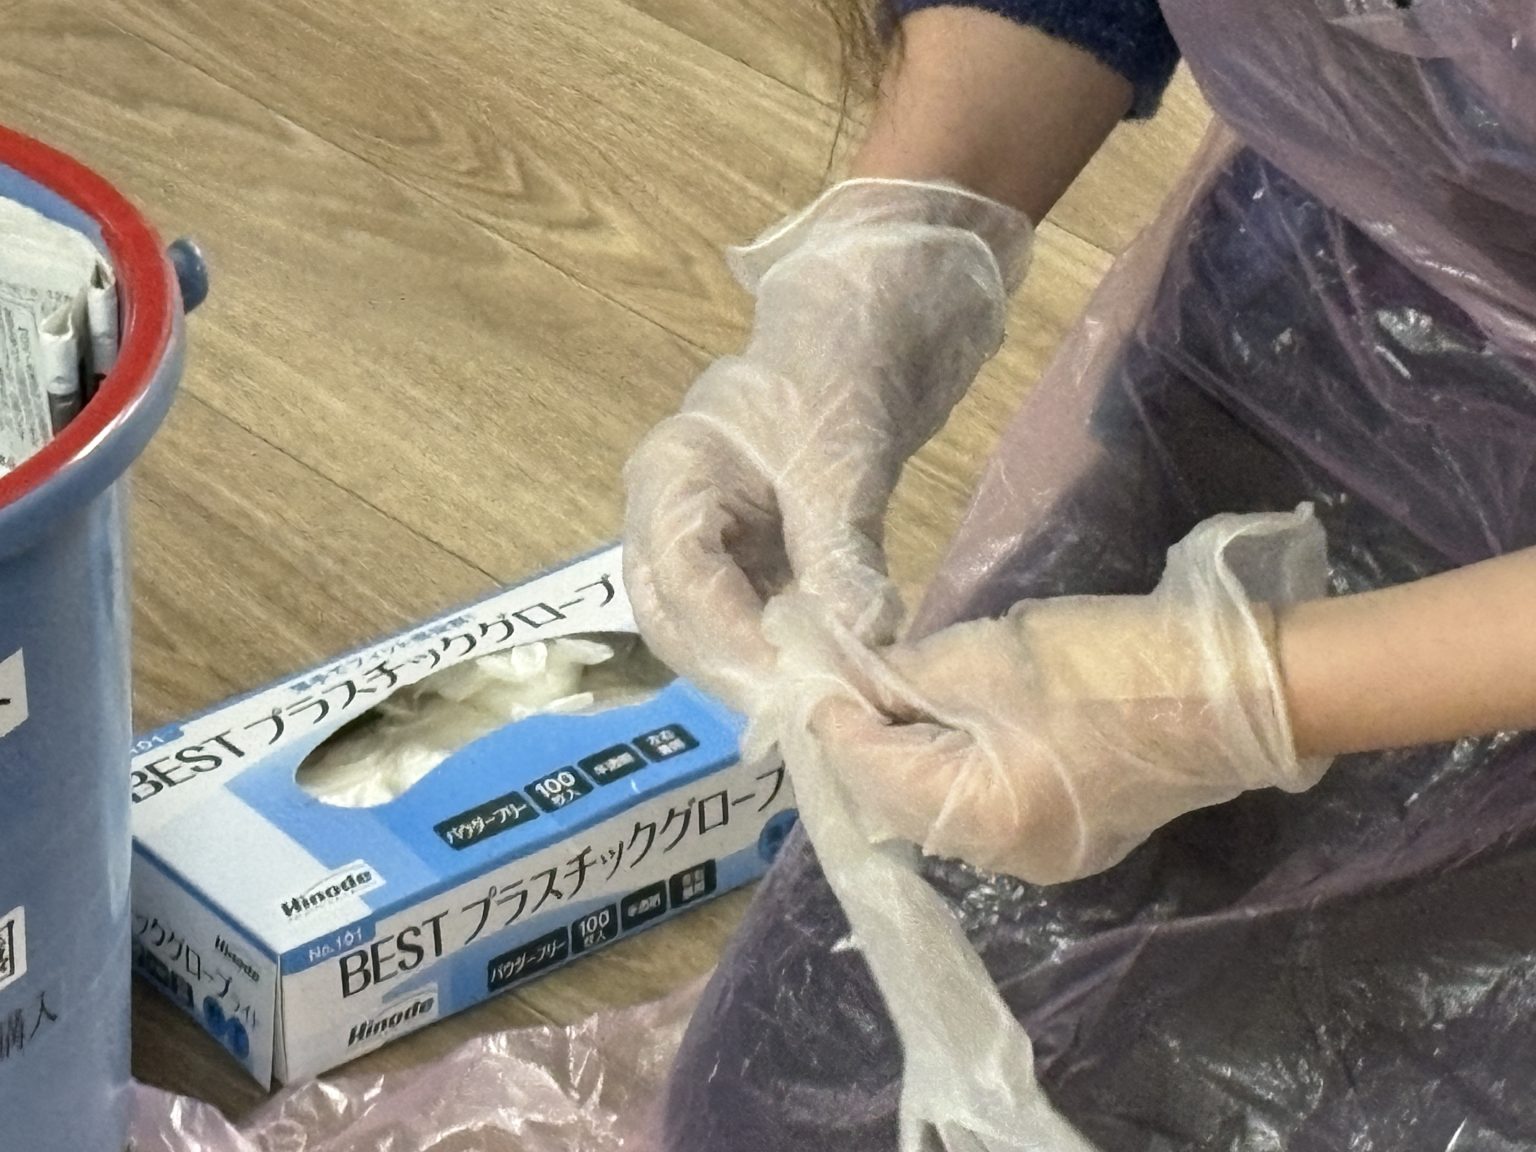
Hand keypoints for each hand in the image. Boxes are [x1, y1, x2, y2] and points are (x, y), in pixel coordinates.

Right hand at [623, 179, 1031, 710]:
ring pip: (706, 626)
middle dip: (730, 668)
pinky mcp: (744, 554)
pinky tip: (823, 675)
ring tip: (815, 704)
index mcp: (672, 474)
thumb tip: (859, 640)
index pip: (679, 575)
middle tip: (798, 713)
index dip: (725, 636)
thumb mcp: (841, 457)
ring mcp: (704, 537)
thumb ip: (840, 551)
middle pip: (674, 615)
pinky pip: (748, 616)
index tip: (785, 683)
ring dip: (754, 668)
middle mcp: (669, 513)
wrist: (871, 323)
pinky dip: (780, 649)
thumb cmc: (840, 366)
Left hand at [815, 508, 1333, 884]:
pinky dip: (951, 768)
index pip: (869, 770)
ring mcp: (1040, 857)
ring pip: (938, 807)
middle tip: (841, 681)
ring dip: (906, 755)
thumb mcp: (991, 657)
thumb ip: (909, 677)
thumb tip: (855, 681)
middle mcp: (1001, 858)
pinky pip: (982, 809)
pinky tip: (942, 725)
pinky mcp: (1070, 838)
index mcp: (977, 817)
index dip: (833, 718)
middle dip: (864, 741)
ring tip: (885, 696)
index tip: (809, 671)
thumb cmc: (1111, 665)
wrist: (1240, 692)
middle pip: (897, 800)